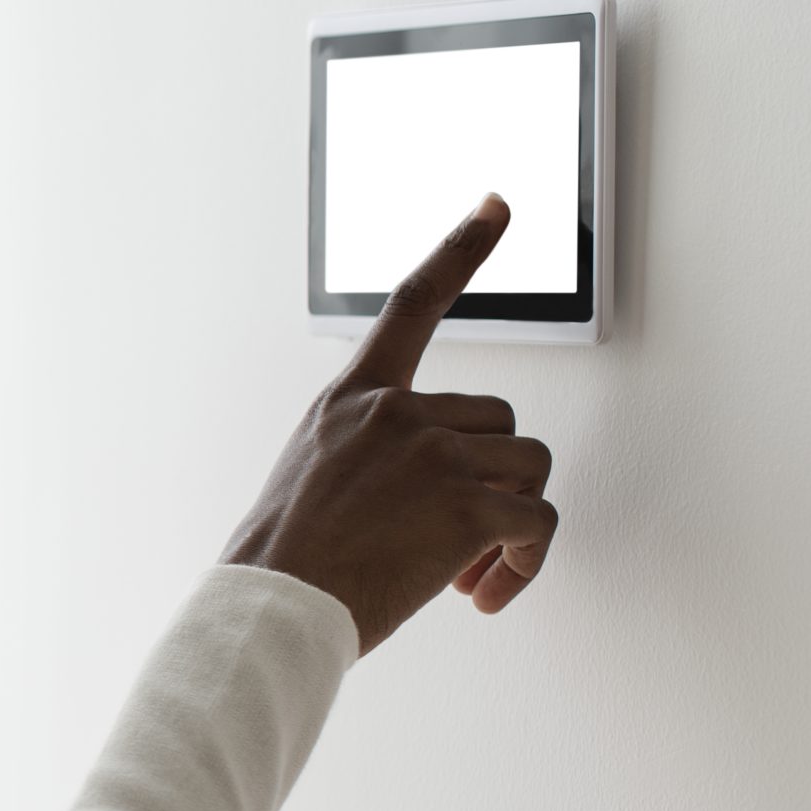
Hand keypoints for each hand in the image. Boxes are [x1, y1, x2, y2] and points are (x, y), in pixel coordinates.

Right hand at [222, 193, 558, 655]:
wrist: (274, 605)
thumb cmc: (284, 560)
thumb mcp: (311, 477)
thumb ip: (372, 457)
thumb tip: (434, 494)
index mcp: (353, 400)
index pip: (413, 304)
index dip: (462, 250)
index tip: (497, 204)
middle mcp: (395, 412)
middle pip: (499, 422)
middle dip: (490, 480)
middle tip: (452, 543)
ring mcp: (434, 453)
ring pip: (528, 468)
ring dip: (512, 521)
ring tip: (466, 571)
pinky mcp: (466, 505)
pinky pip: (536, 524)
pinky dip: (523, 563)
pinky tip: (481, 593)